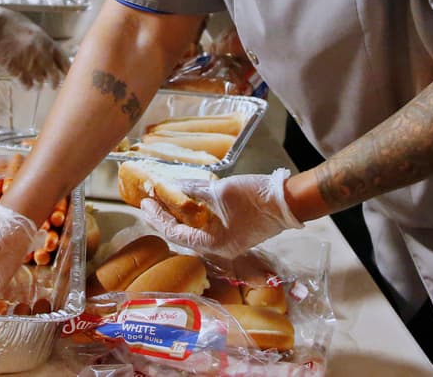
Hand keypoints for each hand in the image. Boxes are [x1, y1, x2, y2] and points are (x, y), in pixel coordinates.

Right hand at [0, 7, 67, 87]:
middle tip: (53, 85)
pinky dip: (27, 86)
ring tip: (37, 85)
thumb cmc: (7, 22)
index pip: (64, 60)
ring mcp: (27, 62)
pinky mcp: (14, 69)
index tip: (67, 76)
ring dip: (39, 84)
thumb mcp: (30, 28)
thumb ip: (40, 41)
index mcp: (46, 41)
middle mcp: (40, 54)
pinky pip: (25, 83)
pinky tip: (25, 85)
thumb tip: (47, 52)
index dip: (66, 70)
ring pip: (40, 81)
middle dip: (54, 82)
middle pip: (53, 76)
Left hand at [140, 169, 298, 258]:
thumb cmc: (255, 197)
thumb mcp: (220, 191)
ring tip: (161, 201)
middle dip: (163, 219)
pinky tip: (183, 203)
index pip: (176, 234)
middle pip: (182, 236)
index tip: (146, 202)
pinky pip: (205, 228)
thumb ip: (194, 190)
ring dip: (177, 217)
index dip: (158, 218)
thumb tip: (173, 185)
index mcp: (214, 243)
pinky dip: (192, 216)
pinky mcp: (232, 232)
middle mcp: (218, 248)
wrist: (287, 201)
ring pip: (193, 232)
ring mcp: (226, 242)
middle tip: (148, 201)